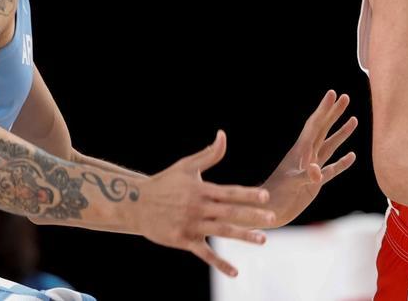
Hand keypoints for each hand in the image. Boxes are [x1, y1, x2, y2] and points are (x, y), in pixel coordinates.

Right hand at [137, 130, 277, 276]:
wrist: (135, 204)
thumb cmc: (164, 183)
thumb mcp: (186, 166)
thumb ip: (209, 154)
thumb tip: (223, 135)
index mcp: (201, 189)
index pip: (229, 192)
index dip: (248, 194)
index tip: (266, 197)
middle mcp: (198, 208)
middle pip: (229, 212)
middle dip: (252, 215)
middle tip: (272, 218)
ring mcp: (191, 225)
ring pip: (222, 231)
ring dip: (243, 236)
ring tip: (263, 240)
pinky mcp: (183, 240)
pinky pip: (205, 253)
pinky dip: (220, 263)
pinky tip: (235, 272)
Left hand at [259, 90, 357, 226]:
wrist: (268, 212)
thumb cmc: (275, 196)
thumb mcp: (291, 183)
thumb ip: (306, 176)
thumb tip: (318, 172)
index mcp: (300, 151)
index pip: (315, 125)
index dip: (324, 109)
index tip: (334, 93)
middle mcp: (307, 156)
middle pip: (323, 129)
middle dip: (334, 113)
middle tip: (346, 97)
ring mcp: (312, 168)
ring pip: (329, 146)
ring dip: (341, 134)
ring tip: (354, 120)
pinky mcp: (315, 183)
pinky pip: (331, 169)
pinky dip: (341, 163)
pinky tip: (352, 156)